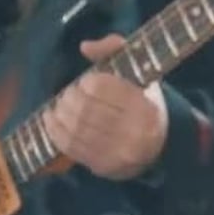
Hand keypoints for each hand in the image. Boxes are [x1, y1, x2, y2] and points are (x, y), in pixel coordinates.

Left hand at [43, 34, 167, 179]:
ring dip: (60, 115)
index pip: (101, 88)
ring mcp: (119, 154)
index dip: (86, 82)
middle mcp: (134, 133)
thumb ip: (114, 50)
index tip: (86, 82)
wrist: (162, 147)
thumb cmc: (146, 103)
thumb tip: (84, 47)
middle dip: (70, 98)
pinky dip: (55, 132)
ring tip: (59, 107)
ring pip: (76, 129)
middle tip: (69, 94)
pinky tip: (51, 121)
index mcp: (145, 106)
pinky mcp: (104, 167)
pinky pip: (72, 148)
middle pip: (85, 110)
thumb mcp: (140, 73)